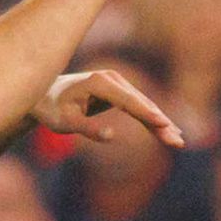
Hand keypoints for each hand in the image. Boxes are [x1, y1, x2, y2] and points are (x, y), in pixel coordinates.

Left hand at [33, 68, 184, 148]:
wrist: (42, 96)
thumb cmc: (50, 110)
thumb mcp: (63, 123)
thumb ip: (86, 128)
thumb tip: (112, 135)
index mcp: (99, 83)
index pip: (128, 101)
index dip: (146, 113)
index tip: (163, 124)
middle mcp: (112, 79)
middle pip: (141, 103)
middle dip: (160, 123)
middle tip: (178, 141)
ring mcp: (117, 84)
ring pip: (144, 106)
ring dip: (161, 123)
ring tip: (178, 141)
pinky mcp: (119, 92)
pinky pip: (138, 108)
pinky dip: (152, 120)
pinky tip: (167, 130)